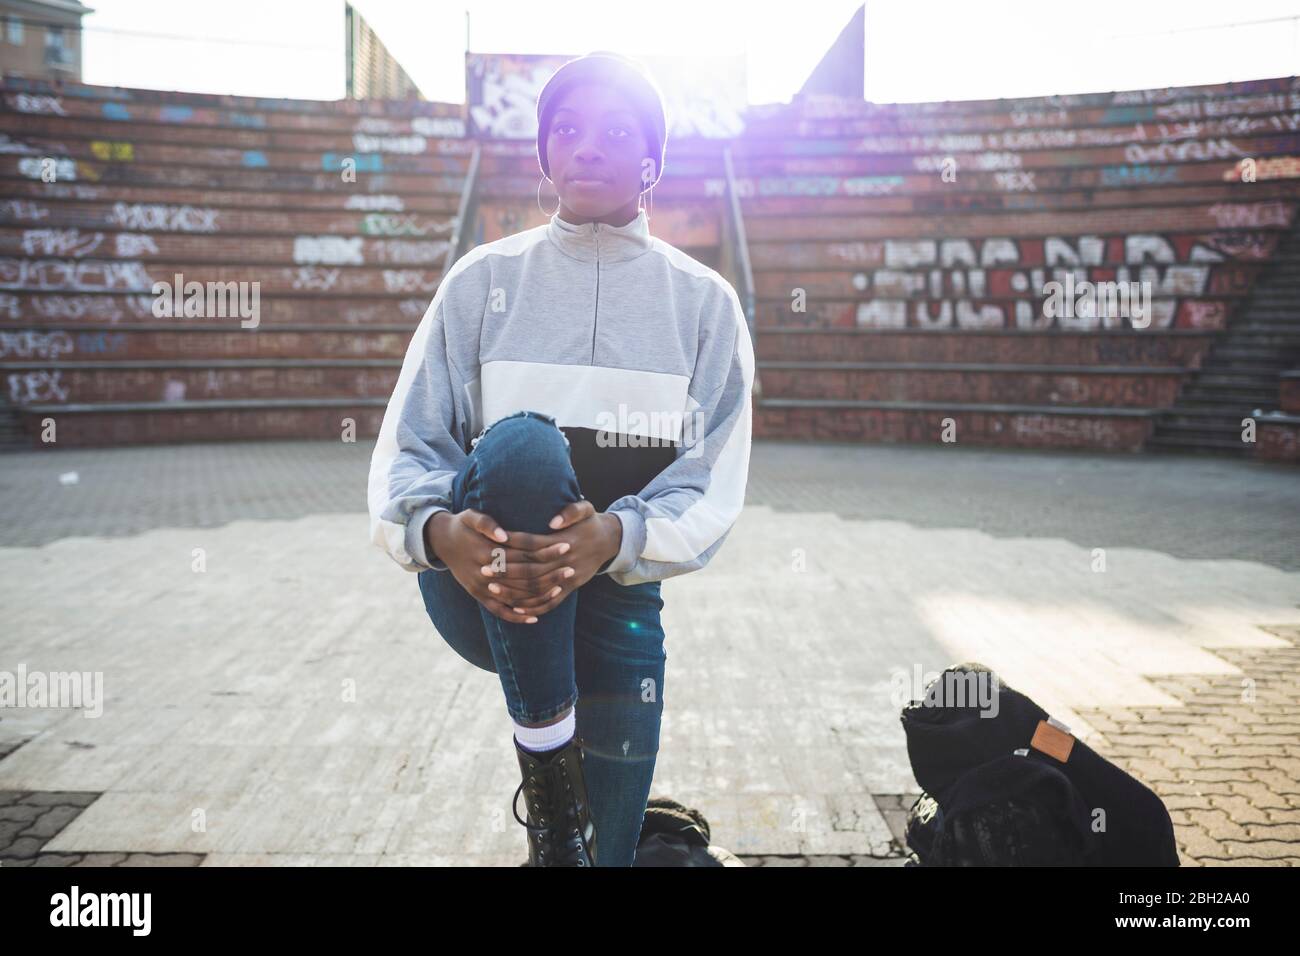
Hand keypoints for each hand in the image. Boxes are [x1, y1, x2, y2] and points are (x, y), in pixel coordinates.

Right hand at [427, 508, 572, 624]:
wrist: (440, 541)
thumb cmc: (462, 526)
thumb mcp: (470, 517)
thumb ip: (486, 524)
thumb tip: (504, 536)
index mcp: (487, 551)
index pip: (524, 553)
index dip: (546, 550)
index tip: (566, 545)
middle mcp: (485, 572)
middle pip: (524, 577)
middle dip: (549, 574)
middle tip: (571, 569)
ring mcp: (481, 587)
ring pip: (515, 597)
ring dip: (539, 595)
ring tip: (561, 589)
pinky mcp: (478, 596)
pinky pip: (498, 611)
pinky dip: (516, 617)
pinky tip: (534, 617)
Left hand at [480, 501, 621, 620]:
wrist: (610, 541)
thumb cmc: (591, 523)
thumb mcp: (586, 509)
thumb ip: (571, 512)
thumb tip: (553, 521)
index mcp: (565, 541)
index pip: (533, 544)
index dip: (512, 544)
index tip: (493, 543)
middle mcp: (565, 562)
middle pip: (531, 570)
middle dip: (506, 571)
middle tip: (484, 570)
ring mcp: (568, 578)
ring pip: (537, 589)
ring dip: (514, 591)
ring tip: (492, 589)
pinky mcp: (570, 588)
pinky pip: (551, 602)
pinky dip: (533, 607)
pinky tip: (515, 608)